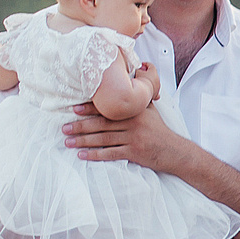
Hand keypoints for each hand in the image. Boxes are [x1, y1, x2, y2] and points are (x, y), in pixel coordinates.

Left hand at [64, 102, 188, 170]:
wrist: (175, 151)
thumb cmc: (160, 130)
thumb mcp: (150, 111)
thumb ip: (136, 100)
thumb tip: (128, 83)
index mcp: (134, 112)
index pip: (108, 109)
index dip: (89, 109)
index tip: (73, 109)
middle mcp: (132, 124)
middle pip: (101, 125)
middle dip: (80, 126)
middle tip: (64, 128)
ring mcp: (133, 138)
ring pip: (103, 139)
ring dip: (83, 141)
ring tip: (68, 142)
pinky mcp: (134, 153)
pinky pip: (111, 154)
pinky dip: (95, 155)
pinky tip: (82, 155)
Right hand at [132, 62, 160, 98]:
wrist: (141, 92)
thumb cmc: (140, 82)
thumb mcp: (137, 72)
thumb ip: (138, 70)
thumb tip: (139, 71)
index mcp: (154, 72)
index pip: (150, 65)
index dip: (145, 64)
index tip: (142, 64)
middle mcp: (157, 79)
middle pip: (153, 74)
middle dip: (147, 73)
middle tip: (141, 73)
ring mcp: (157, 87)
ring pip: (154, 82)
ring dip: (149, 81)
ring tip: (142, 82)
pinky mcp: (156, 94)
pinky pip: (155, 91)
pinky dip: (152, 90)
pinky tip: (147, 90)